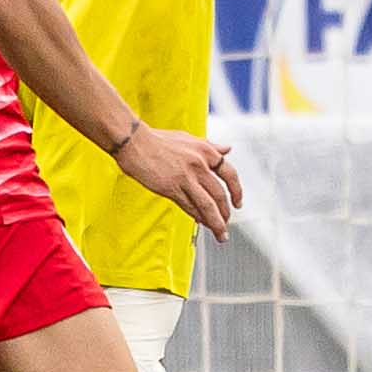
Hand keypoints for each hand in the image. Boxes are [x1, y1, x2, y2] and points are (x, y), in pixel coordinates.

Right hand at [116, 118, 244, 234]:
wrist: (134, 141)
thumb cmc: (159, 139)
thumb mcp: (189, 138)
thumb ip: (210, 146)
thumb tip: (228, 149)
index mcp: (206, 151)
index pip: (230, 174)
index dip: (237, 191)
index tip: (238, 203)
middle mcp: (199, 164)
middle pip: (219, 195)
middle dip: (226, 213)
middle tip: (227, 224)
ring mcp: (186, 177)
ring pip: (208, 205)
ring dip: (216, 222)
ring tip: (221, 234)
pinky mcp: (171, 188)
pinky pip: (189, 206)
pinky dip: (197, 217)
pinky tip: (201, 223)